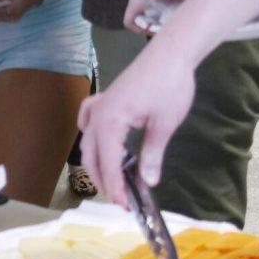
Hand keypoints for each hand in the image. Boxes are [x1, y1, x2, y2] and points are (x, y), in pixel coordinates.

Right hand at [78, 42, 196, 207]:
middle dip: (104, 181)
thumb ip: (152, 154)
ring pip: (88, 142)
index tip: (125, 205)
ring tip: (115, 180)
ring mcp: (98, 106)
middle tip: (122, 199)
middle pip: (91, 156)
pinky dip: (90, 137)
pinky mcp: (105, 100)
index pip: (107, 163)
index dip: (115, 187)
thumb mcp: (164, 124)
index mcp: (109, 122)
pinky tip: (100, 142)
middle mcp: (97, 115)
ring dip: (98, 163)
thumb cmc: (170, 85)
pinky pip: (88, 122)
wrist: (170, 53)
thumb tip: (148, 182)